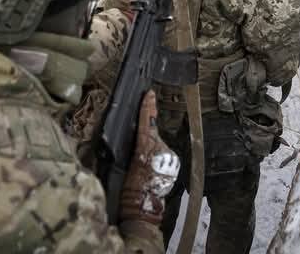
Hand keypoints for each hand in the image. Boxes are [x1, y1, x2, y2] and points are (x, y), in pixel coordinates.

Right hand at [119, 90, 179, 224]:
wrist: (144, 207)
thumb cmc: (130, 190)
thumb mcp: (126, 165)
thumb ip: (134, 148)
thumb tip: (137, 139)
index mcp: (146, 148)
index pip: (147, 123)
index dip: (147, 107)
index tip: (149, 94)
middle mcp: (161, 150)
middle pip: (153, 135)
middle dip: (146, 138)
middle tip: (137, 154)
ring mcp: (169, 157)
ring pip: (159, 146)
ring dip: (152, 152)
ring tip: (144, 168)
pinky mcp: (173, 164)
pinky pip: (164, 155)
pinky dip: (157, 159)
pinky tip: (151, 170)